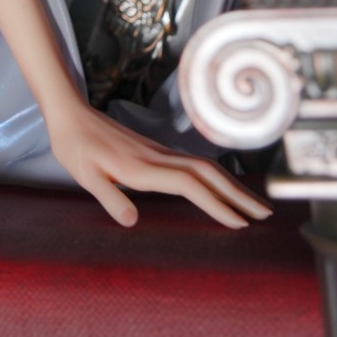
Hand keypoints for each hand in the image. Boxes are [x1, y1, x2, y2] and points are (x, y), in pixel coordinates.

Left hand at [47, 99, 271, 228]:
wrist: (70, 114)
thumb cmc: (75, 147)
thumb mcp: (83, 176)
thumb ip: (109, 197)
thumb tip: (132, 221)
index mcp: (140, 167)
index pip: (188, 185)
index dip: (215, 203)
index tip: (239, 223)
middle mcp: (156, 157)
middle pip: (207, 173)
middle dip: (238, 194)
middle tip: (266, 214)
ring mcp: (158, 151)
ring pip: (204, 167)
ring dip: (231, 185)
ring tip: (254, 205)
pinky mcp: (156, 150)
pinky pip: (194, 164)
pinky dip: (215, 177)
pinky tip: (223, 187)